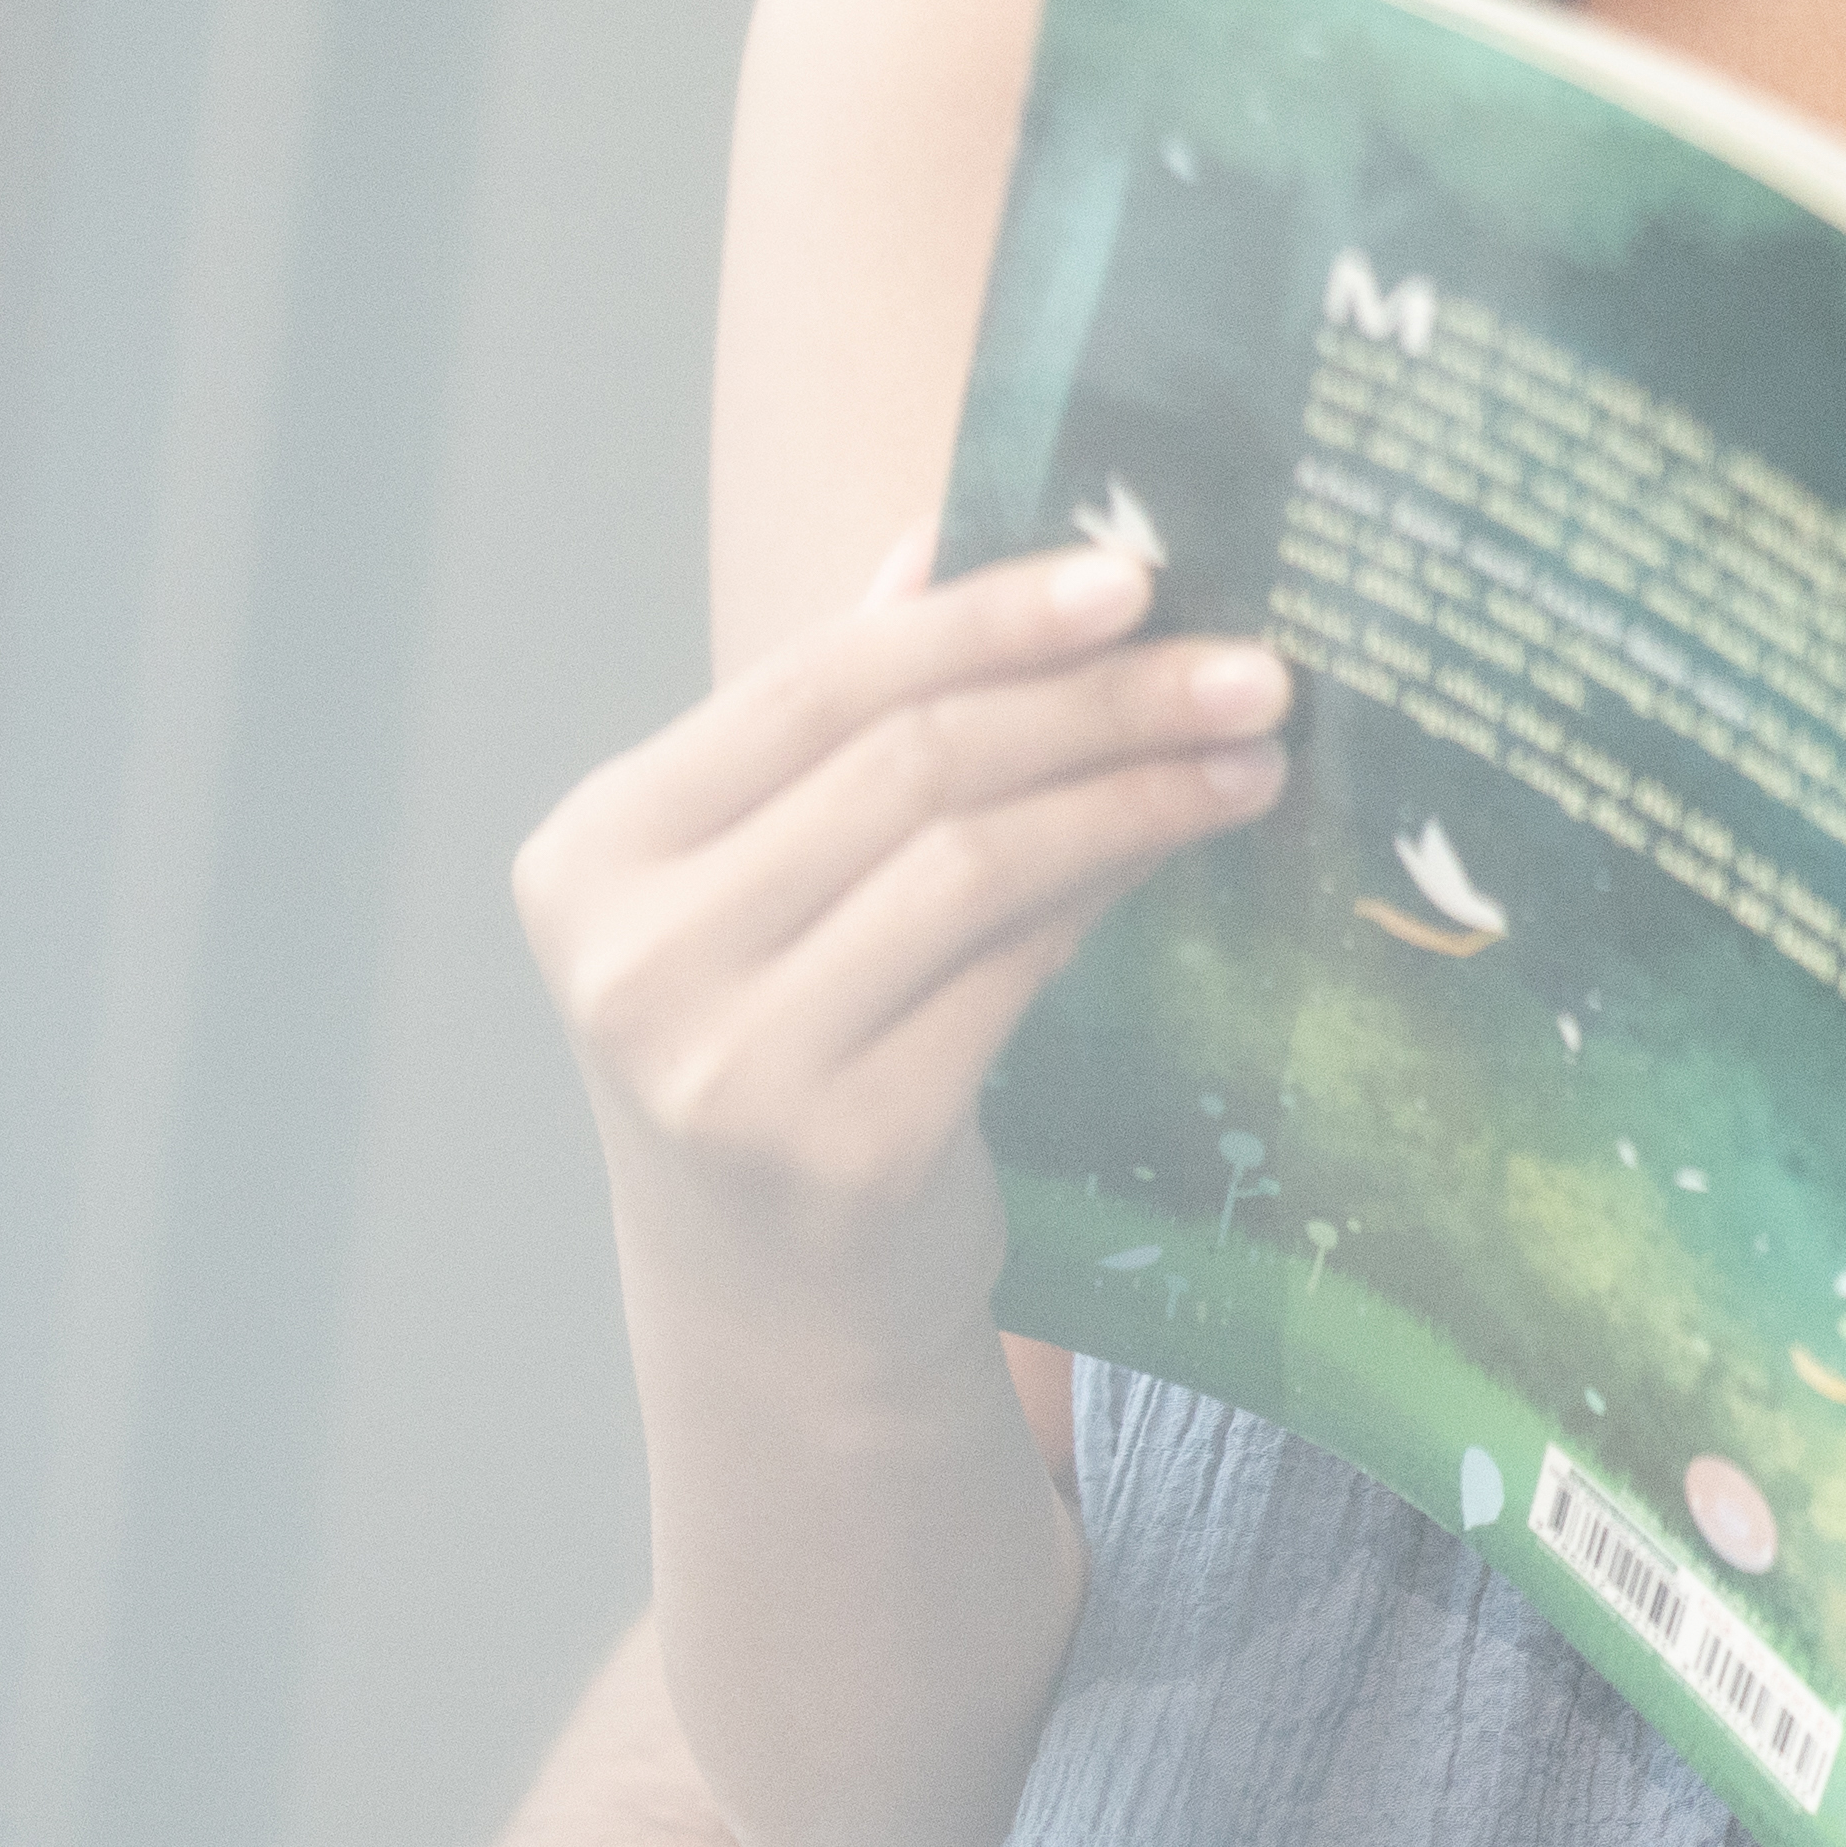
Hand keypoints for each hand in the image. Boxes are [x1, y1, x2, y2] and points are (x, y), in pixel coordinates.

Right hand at [515, 533, 1288, 1388]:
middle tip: (1244, 664)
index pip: (812, 686)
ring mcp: (728, 1062)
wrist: (778, 1311)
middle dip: (1094, 698)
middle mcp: (636, 955)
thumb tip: (939, 534)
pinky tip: (1188, 842)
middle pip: (905, 765)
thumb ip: (836, 718)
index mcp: (594, 850)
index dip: (982, 618)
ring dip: (1132, 790)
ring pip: (972, 861)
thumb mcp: (767, 882)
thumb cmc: (780, 1052)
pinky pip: (1012, 972)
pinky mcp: (843, 1147)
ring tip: (1251, 751)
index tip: (1132, 573)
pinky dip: (1110, 887)